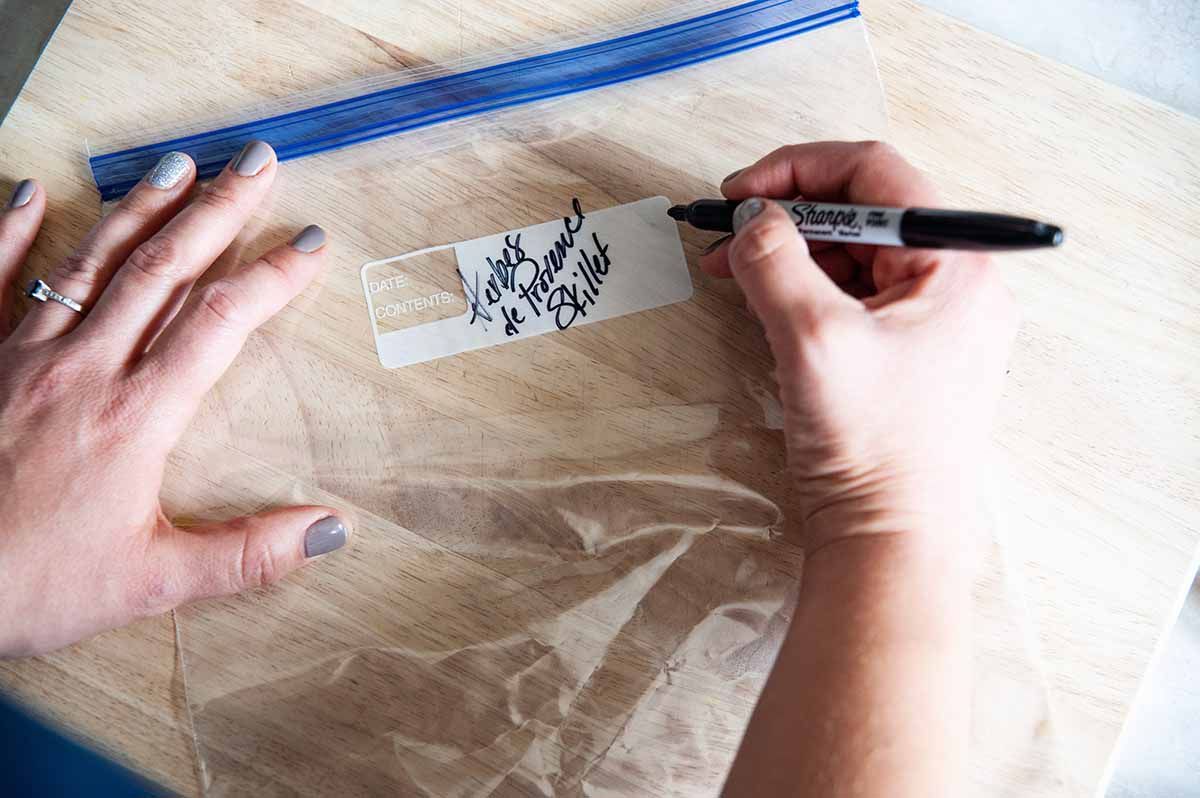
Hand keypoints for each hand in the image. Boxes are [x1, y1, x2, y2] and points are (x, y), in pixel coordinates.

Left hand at [0, 142, 348, 657]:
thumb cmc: (29, 584)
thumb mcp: (150, 583)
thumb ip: (245, 556)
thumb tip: (330, 531)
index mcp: (136, 414)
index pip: (220, 322)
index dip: (272, 276)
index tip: (309, 241)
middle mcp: (83, 368)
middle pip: (163, 270)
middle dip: (216, 210)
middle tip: (255, 162)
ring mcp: (19, 355)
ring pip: (90, 263)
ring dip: (138, 208)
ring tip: (178, 164)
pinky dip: (7, 231)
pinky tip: (27, 193)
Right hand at [701, 141, 1017, 550]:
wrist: (892, 542)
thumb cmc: (874, 448)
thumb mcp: (812, 340)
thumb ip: (775, 262)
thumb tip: (751, 219)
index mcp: (957, 263)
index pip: (876, 173)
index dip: (798, 169)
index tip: (740, 192)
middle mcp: (957, 282)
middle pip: (864, 213)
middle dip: (788, 216)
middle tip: (727, 232)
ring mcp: (935, 320)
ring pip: (855, 256)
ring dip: (792, 254)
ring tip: (734, 270)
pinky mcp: (910, 354)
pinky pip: (856, 297)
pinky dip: (807, 290)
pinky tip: (766, 302)